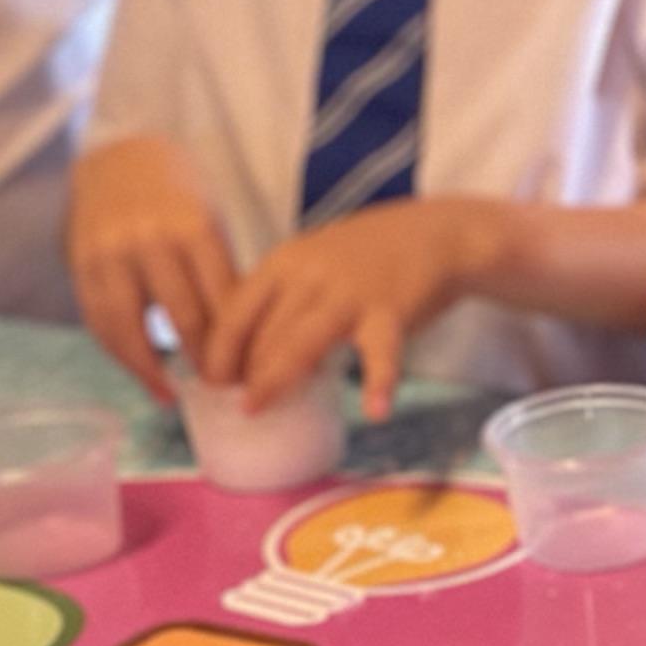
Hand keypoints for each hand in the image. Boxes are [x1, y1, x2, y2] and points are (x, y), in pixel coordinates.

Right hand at [68, 135, 234, 399]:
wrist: (117, 158)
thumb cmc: (176, 196)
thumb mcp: (210, 222)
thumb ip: (220, 275)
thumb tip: (245, 342)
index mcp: (194, 228)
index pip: (222, 301)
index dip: (237, 343)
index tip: (249, 372)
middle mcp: (150, 242)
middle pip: (184, 319)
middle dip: (204, 362)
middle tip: (218, 389)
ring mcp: (110, 255)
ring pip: (131, 330)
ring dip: (152, 371)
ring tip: (169, 394)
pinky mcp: (81, 266)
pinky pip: (99, 322)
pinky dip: (119, 354)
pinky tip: (138, 372)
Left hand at [206, 198, 493, 419]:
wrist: (436, 233)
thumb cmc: (368, 256)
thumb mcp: (313, 264)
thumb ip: (284, 301)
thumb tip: (250, 354)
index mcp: (284, 263)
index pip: (235, 310)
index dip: (217, 349)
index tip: (209, 382)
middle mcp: (309, 276)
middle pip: (262, 333)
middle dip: (242, 372)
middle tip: (234, 405)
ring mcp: (350, 294)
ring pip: (302, 342)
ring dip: (275, 378)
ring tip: (257, 409)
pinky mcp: (391, 312)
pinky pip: (381, 352)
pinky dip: (380, 382)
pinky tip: (375, 411)